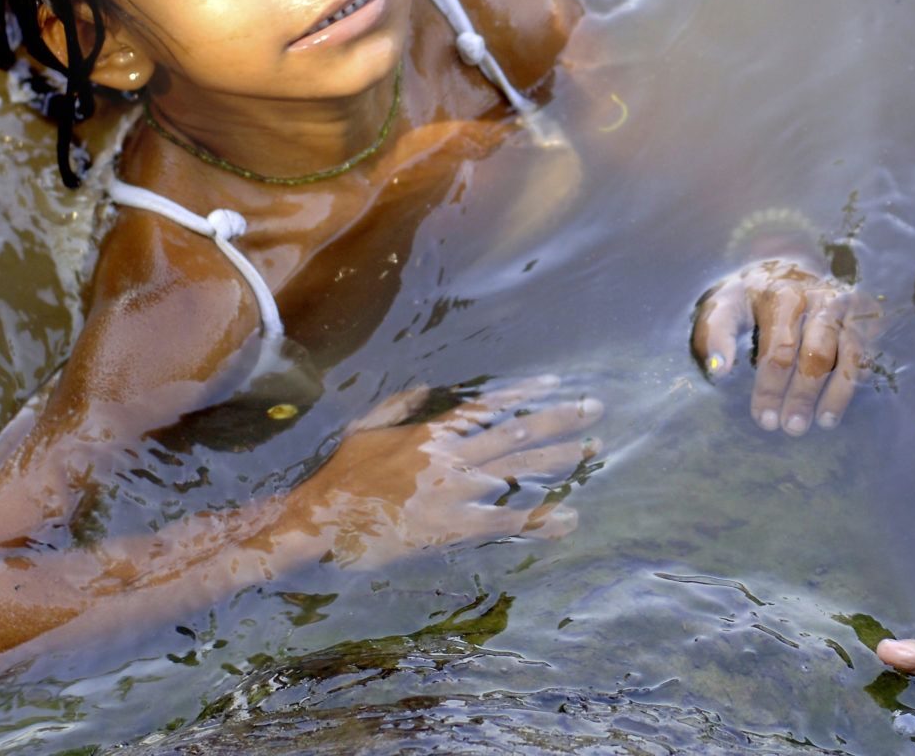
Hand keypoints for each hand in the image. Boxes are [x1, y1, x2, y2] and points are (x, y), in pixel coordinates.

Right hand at [286, 375, 601, 565]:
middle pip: (516, 434)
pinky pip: (504, 522)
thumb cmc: (339, 480)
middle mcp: (450, 457)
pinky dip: (537, 520)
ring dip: (559, 460)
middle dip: (560, 420)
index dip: (524, 396)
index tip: (554, 385)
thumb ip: (398, 407)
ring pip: (518, 472)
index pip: (489, 408)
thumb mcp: (365, 430)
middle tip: (595, 409)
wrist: (319, 522)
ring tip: (592, 450)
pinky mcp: (452, 528)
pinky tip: (566, 517)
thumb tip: (422, 387)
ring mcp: (453, 491)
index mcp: (431, 434)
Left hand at [692, 258, 881, 435]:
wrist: (789, 266)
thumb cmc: (751, 298)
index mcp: (784, 295)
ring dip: (838, 393)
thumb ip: (715, 334)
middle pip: (816, 354)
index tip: (763, 420)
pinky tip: (838, 407)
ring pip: (850, 355)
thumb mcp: (723, 305)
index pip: (779, 349)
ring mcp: (848, 308)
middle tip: (792, 428)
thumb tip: (718, 370)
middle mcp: (822, 299)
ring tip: (823, 423)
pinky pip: (866, 354)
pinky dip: (856, 383)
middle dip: (803, 395)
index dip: (771, 388)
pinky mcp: (866, 317)